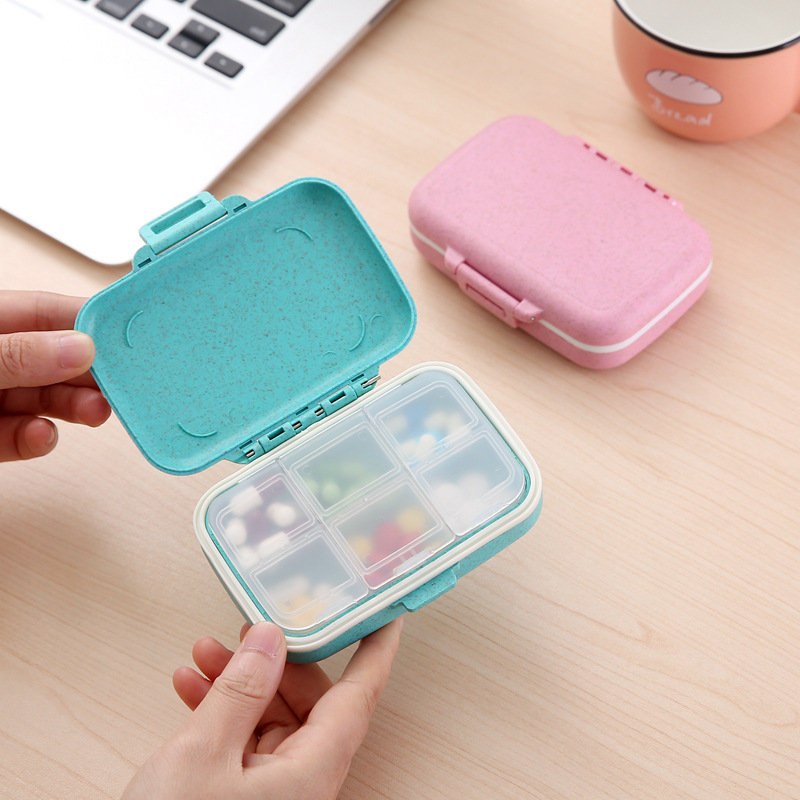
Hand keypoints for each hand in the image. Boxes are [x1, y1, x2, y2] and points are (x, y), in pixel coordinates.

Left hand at [0, 290, 110, 460]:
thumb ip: (17, 354)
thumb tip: (77, 348)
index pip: (44, 313)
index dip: (87, 319)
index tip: (126, 332)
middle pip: (53, 359)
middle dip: (89, 373)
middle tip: (122, 383)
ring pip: (42, 399)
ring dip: (73, 407)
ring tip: (95, 412)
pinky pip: (18, 436)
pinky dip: (34, 439)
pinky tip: (42, 435)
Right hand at [122, 618, 402, 799]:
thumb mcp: (201, 753)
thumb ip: (240, 691)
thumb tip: (271, 639)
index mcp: (312, 771)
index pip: (359, 696)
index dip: (375, 650)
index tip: (384, 613)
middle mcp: (303, 782)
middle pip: (310, 702)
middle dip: (274, 661)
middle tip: (245, 631)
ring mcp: (275, 792)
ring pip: (272, 718)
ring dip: (239, 683)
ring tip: (203, 654)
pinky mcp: (245, 798)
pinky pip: (245, 742)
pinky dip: (221, 713)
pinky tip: (191, 688)